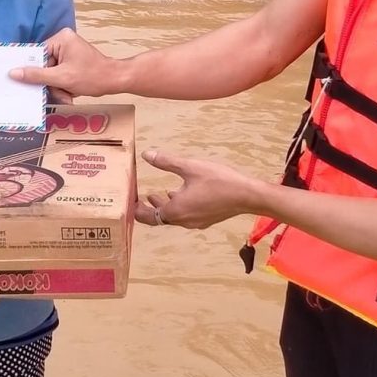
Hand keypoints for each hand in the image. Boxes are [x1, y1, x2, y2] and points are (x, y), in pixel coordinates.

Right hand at [10, 27, 117, 100]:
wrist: (115, 80)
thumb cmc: (91, 76)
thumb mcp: (61, 78)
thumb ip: (36, 75)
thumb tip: (12, 73)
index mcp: (60, 38)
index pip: (37, 54)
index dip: (33, 70)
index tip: (27, 84)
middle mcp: (63, 41)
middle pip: (44, 65)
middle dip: (51, 83)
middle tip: (60, 94)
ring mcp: (68, 51)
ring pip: (51, 72)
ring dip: (58, 87)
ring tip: (68, 95)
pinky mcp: (72, 60)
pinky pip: (59, 73)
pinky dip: (64, 85)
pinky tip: (71, 93)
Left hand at [136, 148, 258, 230]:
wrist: (247, 196)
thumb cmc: (218, 181)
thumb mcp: (190, 167)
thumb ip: (166, 162)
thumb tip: (147, 154)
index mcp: (175, 211)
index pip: (148, 217)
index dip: (137, 211)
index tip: (130, 203)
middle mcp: (183, 221)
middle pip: (159, 218)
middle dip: (148, 208)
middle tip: (139, 198)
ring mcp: (195, 222)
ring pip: (173, 217)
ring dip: (163, 206)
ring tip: (157, 193)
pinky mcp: (206, 219)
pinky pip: (185, 215)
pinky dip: (177, 206)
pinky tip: (180, 193)